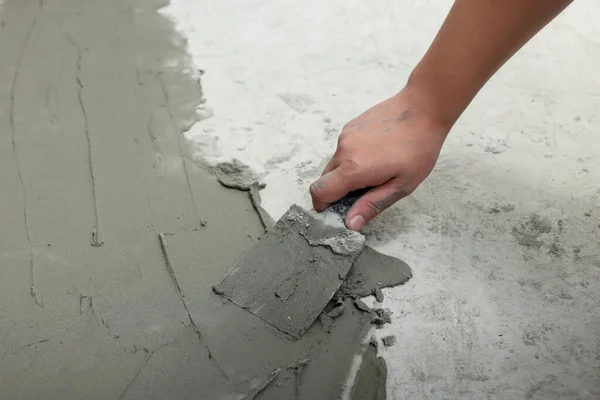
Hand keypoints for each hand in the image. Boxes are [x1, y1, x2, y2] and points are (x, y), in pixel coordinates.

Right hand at [310, 86, 450, 230]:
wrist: (423, 109)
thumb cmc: (418, 149)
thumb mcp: (401, 185)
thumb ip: (372, 205)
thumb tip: (350, 223)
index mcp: (353, 169)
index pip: (319, 192)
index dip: (322, 205)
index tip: (335, 211)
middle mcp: (343, 151)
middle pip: (324, 179)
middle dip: (337, 191)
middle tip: (363, 193)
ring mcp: (345, 136)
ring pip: (335, 163)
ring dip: (346, 172)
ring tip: (376, 169)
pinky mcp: (350, 126)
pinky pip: (343, 148)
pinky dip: (352, 157)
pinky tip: (376, 153)